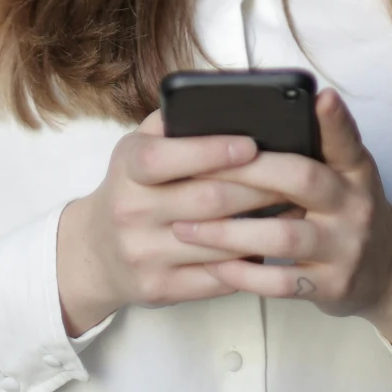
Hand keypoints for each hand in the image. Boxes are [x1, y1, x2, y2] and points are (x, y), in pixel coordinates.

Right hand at [55, 110, 290, 335]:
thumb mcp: (139, 147)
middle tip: (296, 177)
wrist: (95, 252)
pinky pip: (217, 277)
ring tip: (295, 208)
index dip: (211, 151)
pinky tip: (270, 245)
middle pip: (208, 201)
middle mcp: (131, 212)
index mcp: (127, 169)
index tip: (252, 145)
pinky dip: (249, 263)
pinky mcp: (160, 288)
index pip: (165, 158)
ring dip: (264, 226)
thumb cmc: (133, 187)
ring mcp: (144, 254)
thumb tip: (230, 103)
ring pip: (219, 243)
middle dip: (259, 188)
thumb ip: (176, 123)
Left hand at [170, 90, 391, 361]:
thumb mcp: (346, 174)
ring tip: (187, 227)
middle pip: (303, 179)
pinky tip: (215, 265)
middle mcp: (355, 204)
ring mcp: (346, 247)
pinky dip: (244, 274)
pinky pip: (282, 281)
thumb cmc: (348, 212)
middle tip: (197, 171)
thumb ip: (315, 148)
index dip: (333, 119)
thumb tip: (251, 124)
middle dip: (248, 173)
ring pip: (285, 235)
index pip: (345, 138)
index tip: (319, 97)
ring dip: (231, 232)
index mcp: (355, 169)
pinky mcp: (333, 285)